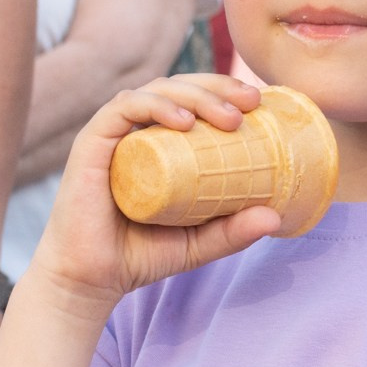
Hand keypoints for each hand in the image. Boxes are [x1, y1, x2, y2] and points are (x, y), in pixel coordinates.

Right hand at [28, 75, 282, 321]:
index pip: (193, 101)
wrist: (90, 280)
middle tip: (251, 102)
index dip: (226, 93)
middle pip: (179, 87)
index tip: (260, 104)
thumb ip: (233, 231)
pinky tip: (184, 121)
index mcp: (160, 144)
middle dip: (218, 86)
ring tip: (228, 117)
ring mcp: (113, 134)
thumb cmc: (139, 256)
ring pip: (156, 91)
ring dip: (196, 95)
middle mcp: (136, 132)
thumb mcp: (198, 243)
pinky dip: (156, 106)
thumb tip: (276, 217)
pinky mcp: (91, 142)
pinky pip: (124, 108)